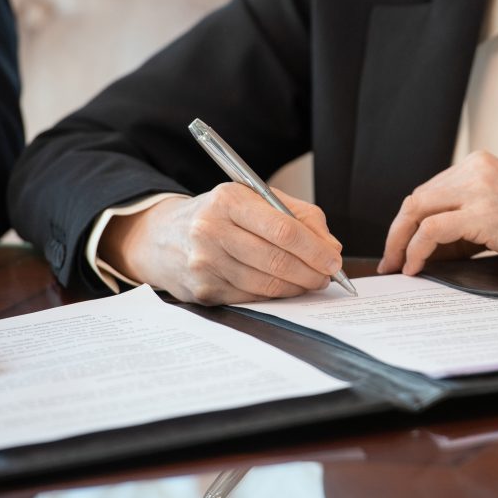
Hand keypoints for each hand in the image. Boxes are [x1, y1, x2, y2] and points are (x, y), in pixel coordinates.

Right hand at [99, 183, 342, 304]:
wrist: (164, 237)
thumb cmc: (221, 215)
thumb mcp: (255, 200)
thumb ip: (299, 216)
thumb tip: (331, 246)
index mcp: (228, 200)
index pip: (282, 229)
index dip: (315, 248)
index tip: (333, 259)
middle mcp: (211, 230)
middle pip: (276, 260)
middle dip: (311, 272)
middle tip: (328, 275)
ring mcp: (204, 263)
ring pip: (266, 284)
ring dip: (297, 287)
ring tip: (311, 281)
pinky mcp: (203, 291)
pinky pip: (252, 298)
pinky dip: (275, 296)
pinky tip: (284, 287)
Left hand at [378, 151, 497, 275]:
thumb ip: (463, 226)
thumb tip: (426, 251)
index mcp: (480, 165)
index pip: (430, 191)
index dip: (408, 221)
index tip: (400, 246)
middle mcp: (476, 169)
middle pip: (418, 198)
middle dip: (398, 232)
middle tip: (391, 260)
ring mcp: (478, 189)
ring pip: (417, 210)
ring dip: (401, 242)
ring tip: (399, 266)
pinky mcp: (482, 213)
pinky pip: (432, 231)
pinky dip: (416, 250)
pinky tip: (416, 267)